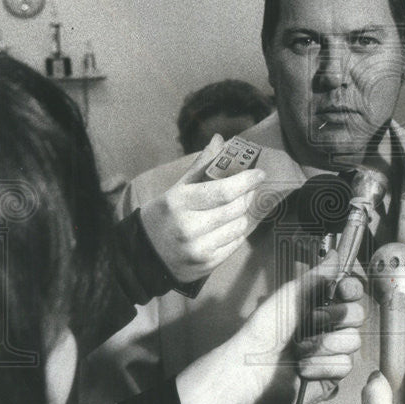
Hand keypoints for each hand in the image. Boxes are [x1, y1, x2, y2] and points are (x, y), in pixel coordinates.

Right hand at [138, 135, 264, 282]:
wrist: (145, 256)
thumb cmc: (164, 215)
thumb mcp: (177, 189)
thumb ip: (201, 166)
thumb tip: (220, 139)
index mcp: (180, 202)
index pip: (223, 191)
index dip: (246, 181)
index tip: (259, 173)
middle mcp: (189, 226)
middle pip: (235, 208)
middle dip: (247, 196)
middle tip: (250, 189)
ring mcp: (198, 248)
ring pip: (239, 226)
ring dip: (243, 215)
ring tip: (236, 208)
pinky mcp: (207, 264)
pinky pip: (236, 244)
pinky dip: (237, 232)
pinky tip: (229, 226)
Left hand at [249, 254, 365, 403]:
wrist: (251, 368)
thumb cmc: (264, 330)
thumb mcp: (289, 295)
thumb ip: (317, 276)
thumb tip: (334, 254)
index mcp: (320, 305)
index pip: (352, 293)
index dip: (352, 290)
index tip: (342, 289)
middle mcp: (330, 327)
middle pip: (358, 315)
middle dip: (333, 318)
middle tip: (310, 321)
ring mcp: (332, 352)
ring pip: (353, 341)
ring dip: (323, 345)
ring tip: (298, 349)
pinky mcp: (332, 376)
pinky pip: (344, 365)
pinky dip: (321, 366)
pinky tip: (302, 368)